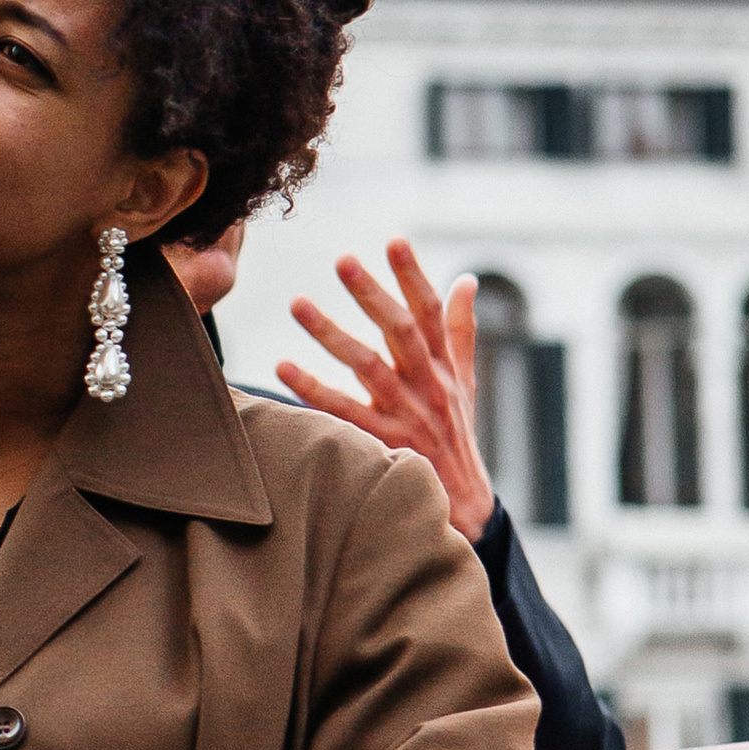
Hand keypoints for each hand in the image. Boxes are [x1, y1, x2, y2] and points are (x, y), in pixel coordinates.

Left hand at [279, 240, 495, 543]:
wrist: (464, 509)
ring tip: (298, 303)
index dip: (413, 276)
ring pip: (368, 366)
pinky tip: (282, 367)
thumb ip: (461, 330)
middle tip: (343, 259)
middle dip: (372, 293)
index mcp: (443, 367)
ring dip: (331, 333)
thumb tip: (466, 279)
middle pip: (401, 331)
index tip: (394, 240)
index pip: (431, 312)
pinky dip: (312, 390)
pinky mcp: (383, 446)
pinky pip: (343, 413)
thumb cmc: (455, 436)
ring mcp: (405, 416)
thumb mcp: (465, 382)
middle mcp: (427, 386)